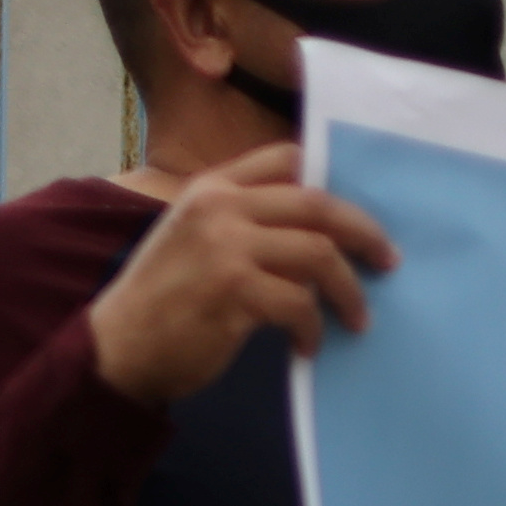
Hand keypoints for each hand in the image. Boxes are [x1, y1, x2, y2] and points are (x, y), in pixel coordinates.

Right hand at [84, 147, 400, 410]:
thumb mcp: (194, 238)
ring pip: (319, 253)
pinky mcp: (233, 290)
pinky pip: (301, 303)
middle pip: (318, 204)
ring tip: (357, 318)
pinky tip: (307, 347)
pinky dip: (314, 329)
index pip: (286, 158)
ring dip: (348, 291)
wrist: (118, 345)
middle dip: (364, 234)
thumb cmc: (164, 298)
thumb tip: (317, 233)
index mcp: (212, 188)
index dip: (330, 183)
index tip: (355, 216)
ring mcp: (225, 246)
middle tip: (387, 262)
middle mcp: (219, 206)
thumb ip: (241, 221)